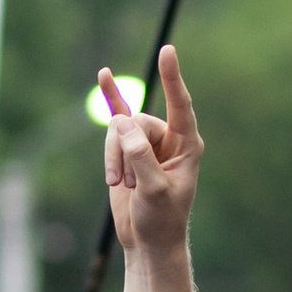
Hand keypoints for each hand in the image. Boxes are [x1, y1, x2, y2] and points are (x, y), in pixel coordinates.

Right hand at [99, 48, 199, 256]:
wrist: (148, 241)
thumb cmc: (161, 219)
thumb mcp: (154, 191)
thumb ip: (140, 157)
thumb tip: (123, 123)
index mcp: (187, 145)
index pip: (180, 104)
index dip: (172, 78)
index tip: (167, 50)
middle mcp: (169, 139)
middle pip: (136, 122)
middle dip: (125, 151)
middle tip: (128, 183)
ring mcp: (147, 142)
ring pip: (119, 129)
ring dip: (113, 157)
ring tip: (120, 184)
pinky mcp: (127, 149)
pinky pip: (116, 119)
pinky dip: (110, 103)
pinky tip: (103, 76)